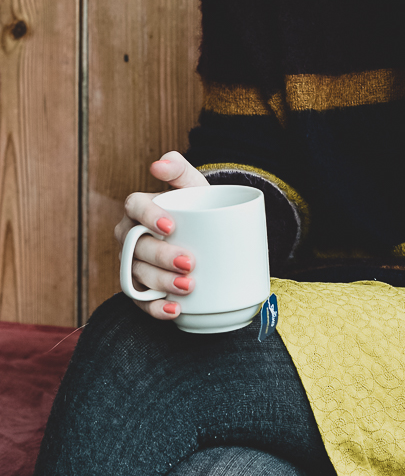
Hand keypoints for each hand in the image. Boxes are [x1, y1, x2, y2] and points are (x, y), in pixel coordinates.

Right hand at [114, 151, 208, 320]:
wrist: (206, 238)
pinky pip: (141, 302)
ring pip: (139, 275)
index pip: (134, 207)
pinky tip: (174, 311)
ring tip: (188, 287)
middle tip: (190, 262)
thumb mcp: (192, 186)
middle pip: (137, 247)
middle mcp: (129, 237)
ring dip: (161, 283)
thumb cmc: (196, 208)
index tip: (172, 226)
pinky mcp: (140, 288)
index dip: (149, 216)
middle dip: (161, 256)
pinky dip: (156, 309)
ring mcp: (132, 264)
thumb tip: (159, 164)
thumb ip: (179, 170)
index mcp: (137, 209)